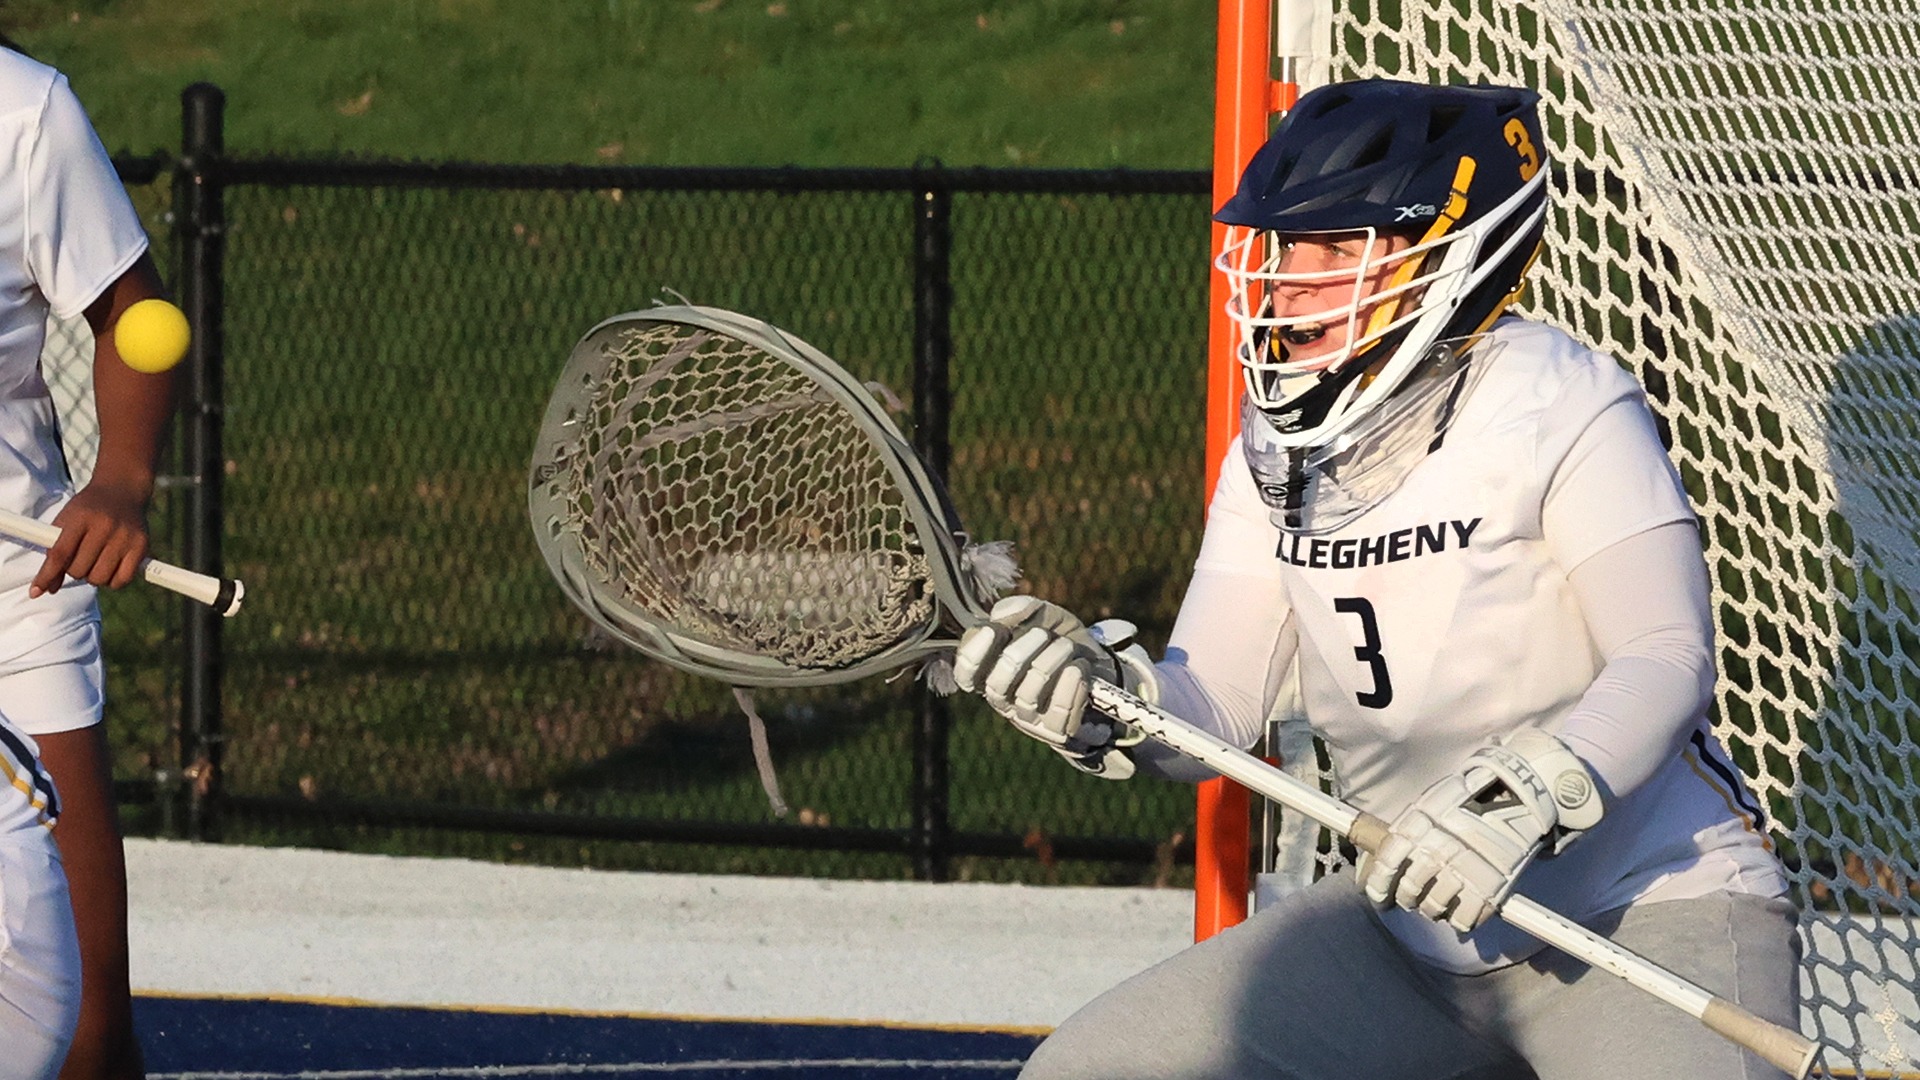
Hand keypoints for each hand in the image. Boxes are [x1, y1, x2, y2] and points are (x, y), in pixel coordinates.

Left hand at [31, 482, 151, 598]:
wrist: (122, 490)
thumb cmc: (88, 511)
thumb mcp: (67, 522)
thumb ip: (55, 554)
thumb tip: (47, 589)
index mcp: (80, 517)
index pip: (60, 553)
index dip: (47, 575)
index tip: (36, 591)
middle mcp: (104, 526)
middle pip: (79, 569)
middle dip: (74, 570)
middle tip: (80, 559)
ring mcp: (125, 536)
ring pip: (99, 578)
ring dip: (93, 576)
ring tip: (95, 563)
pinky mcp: (141, 546)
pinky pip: (122, 580)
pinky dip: (112, 581)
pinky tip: (110, 569)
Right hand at [952, 596, 1150, 778]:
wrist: (1102, 669)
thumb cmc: (1062, 642)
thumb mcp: (1046, 617)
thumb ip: (1023, 609)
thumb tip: (1001, 614)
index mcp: (991, 672)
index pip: (966, 673)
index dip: (974, 652)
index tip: (994, 629)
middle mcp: (1004, 699)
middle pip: (997, 683)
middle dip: (1021, 652)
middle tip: (1044, 634)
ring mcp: (1029, 718)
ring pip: (1028, 695)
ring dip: (1051, 663)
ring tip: (1068, 647)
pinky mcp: (1056, 731)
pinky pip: (1058, 712)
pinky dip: (1071, 685)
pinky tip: (1080, 669)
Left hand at [1357, 729, 1602, 931]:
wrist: (1518, 797)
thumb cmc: (1469, 799)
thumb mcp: (1431, 803)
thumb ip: (1407, 829)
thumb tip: (1378, 850)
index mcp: (1416, 827)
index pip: (1386, 865)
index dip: (1378, 886)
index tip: (1379, 897)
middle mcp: (1435, 852)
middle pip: (1410, 891)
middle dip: (1408, 899)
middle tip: (1412, 898)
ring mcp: (1462, 872)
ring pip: (1434, 908)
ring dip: (1433, 910)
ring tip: (1439, 902)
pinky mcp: (1489, 890)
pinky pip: (1464, 921)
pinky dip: (1461, 920)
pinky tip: (1463, 909)